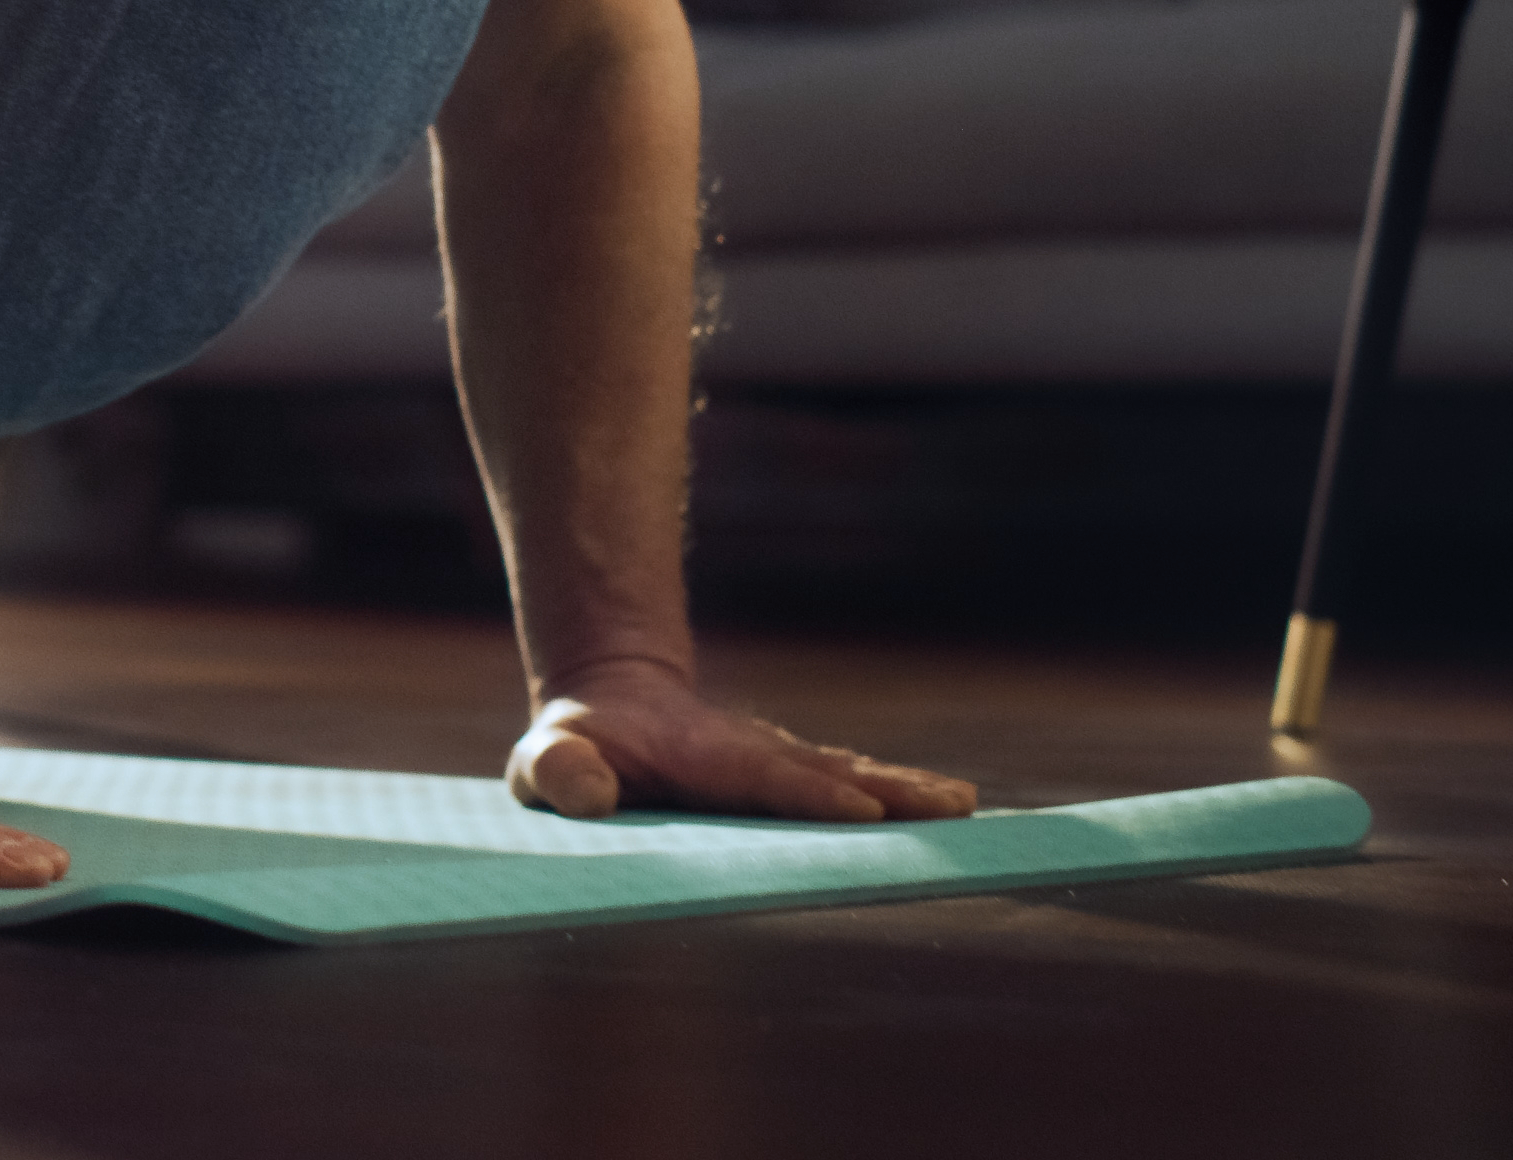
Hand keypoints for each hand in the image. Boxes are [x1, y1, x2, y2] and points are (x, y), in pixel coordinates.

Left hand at [509, 656, 977, 823]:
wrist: (604, 703)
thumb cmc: (571, 745)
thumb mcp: (545, 756)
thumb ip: (558, 770)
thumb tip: (588, 791)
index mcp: (705, 759)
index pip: (767, 779)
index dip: (812, 793)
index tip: (866, 808)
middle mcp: (755, 758)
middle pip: (830, 774)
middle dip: (891, 793)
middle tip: (956, 806)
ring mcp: (778, 766)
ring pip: (851, 777)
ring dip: (908, 794)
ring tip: (967, 806)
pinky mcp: (789, 780)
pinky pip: (850, 788)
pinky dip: (898, 799)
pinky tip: (945, 809)